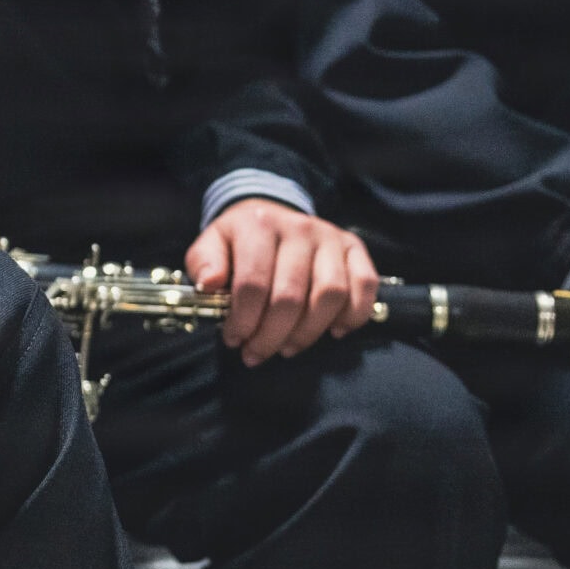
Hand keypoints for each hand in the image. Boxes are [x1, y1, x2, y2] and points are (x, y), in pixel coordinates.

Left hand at [186, 198, 380, 366]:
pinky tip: (333, 331)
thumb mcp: (211, 244)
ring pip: (330, 295)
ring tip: (287, 348)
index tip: (233, 340)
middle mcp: (298, 227)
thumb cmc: (237, 240)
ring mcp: (330, 236)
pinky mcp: (354, 247)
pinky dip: (354, 315)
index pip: (253, 283)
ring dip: (308, 332)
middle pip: (291, 296)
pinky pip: (365, 285)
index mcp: (258, 225)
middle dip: (271, 335)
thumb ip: (204, 263)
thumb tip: (210, 284)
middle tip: (256, 354)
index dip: (243, 320)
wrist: (268, 213)